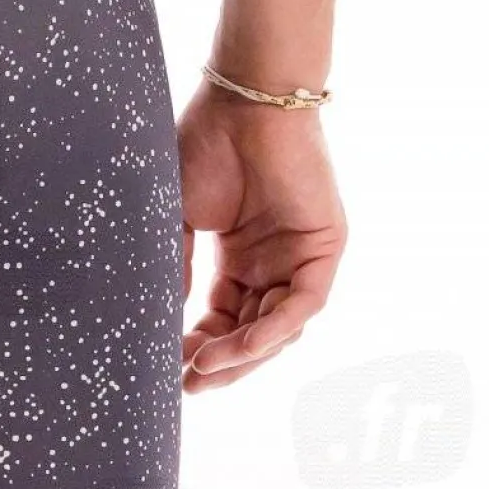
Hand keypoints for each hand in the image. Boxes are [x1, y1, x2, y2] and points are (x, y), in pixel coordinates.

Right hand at [177, 82, 345, 391]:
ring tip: (202, 369)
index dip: (197, 351)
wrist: (241, 102)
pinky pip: (302, 306)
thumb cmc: (204, 146)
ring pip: (277, 330)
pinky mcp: (324, 248)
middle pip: (251, 336)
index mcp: (240, 260)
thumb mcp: (176, 222)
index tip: (168, 373)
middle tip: (187, 386)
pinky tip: (239, 347)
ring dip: (241, 356)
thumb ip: (174, 272)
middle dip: (219, 365)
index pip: (222, 323)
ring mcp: (300, 257)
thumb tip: (163, 321)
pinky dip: (272, 331)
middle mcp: (272, 264)